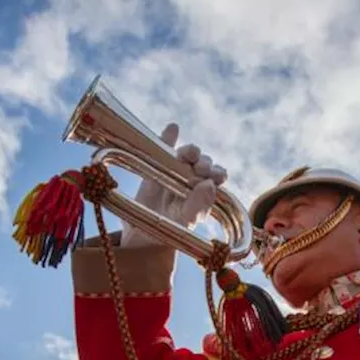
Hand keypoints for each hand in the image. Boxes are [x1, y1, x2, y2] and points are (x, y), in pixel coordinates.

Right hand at [120, 123, 227, 248]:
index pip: (217, 177)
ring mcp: (176, 168)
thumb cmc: (169, 229)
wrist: (141, 231)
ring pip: (188, 154)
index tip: (214, 176)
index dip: (217, 173)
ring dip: (191, 151)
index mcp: (205, 192)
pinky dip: (168, 136)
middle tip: (200, 168)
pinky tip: (172, 128)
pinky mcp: (158, 162)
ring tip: (189, 154)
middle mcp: (194, 177)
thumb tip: (210, 184)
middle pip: (204, 162)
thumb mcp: (185, 221)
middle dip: (205, 163)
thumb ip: (199, 206)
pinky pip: (164, 145)